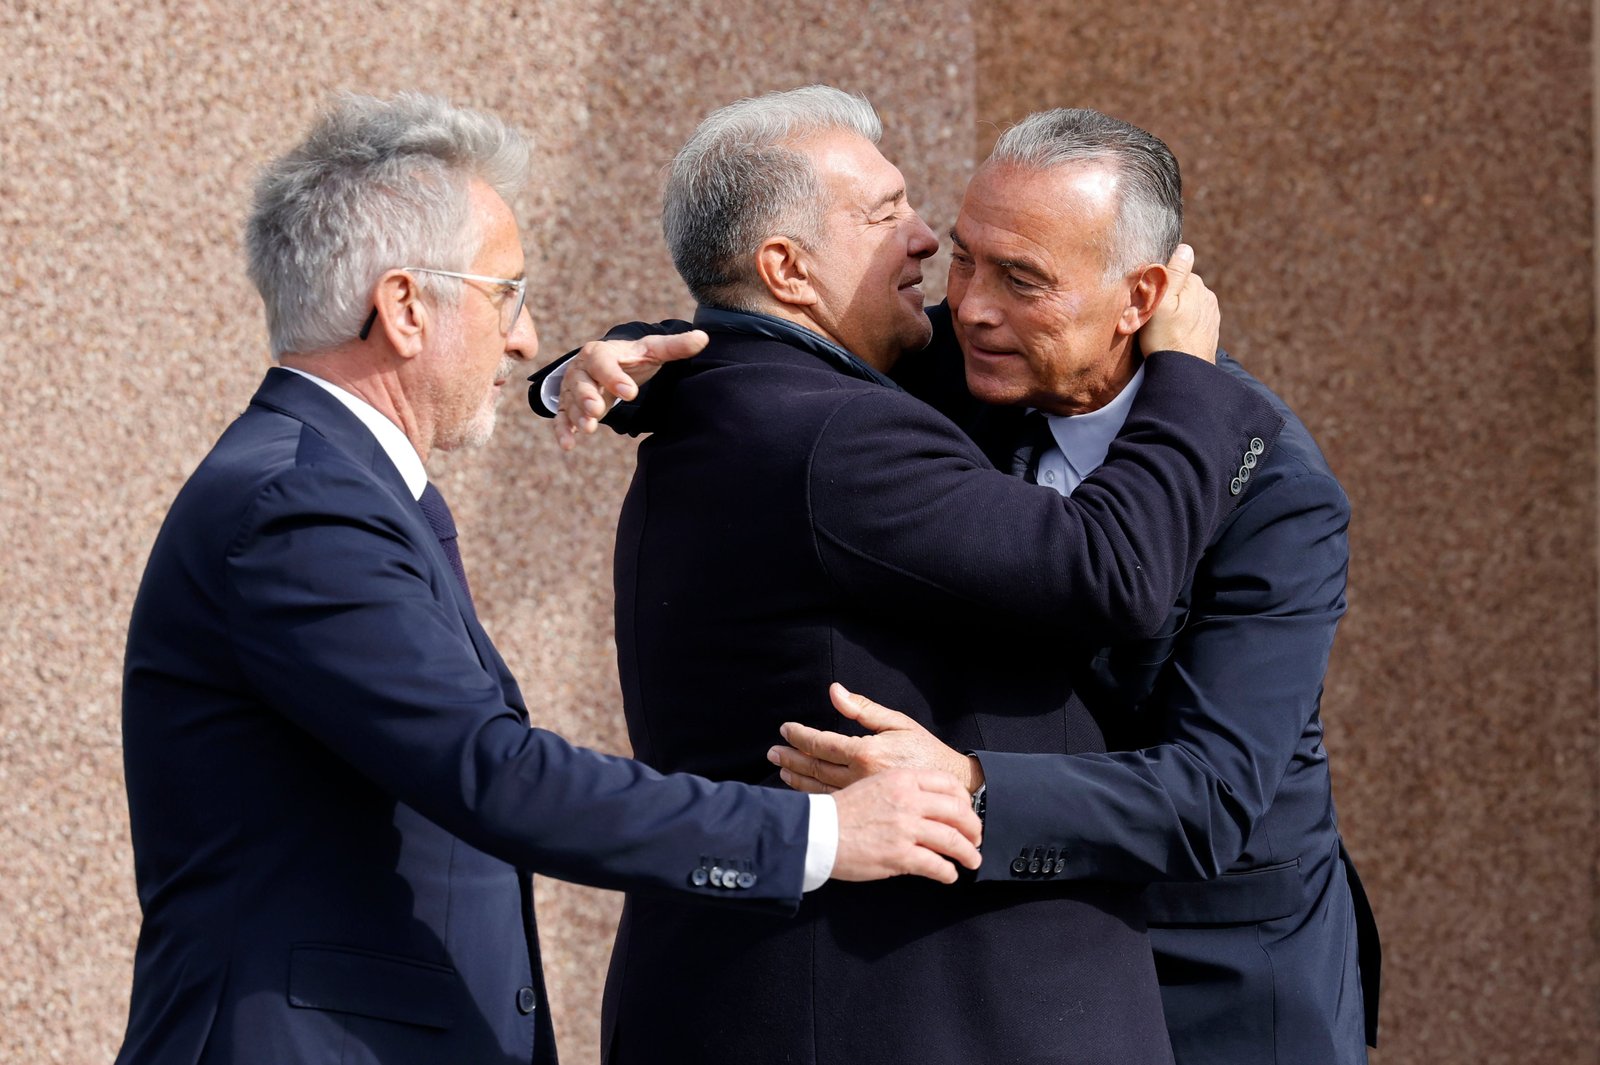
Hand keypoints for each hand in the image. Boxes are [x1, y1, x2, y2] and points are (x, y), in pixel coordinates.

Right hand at [554, 330, 708, 449]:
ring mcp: (572, 388)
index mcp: (601, 353)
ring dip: (577, 416)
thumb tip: (704, 338)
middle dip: (587, 396)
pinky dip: (562, 430)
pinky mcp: (568, 404)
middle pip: (581, 382)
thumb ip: (674, 347)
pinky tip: (568, 445)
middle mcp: (582, 369)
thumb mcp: (651, 350)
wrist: (606, 364)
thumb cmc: (631, 358)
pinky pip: (561, 416)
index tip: (630, 393)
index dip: (614, 377)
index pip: (604, 362)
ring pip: (571, 401)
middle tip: (597, 410)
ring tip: (588, 429)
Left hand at [768, 683, 982, 793]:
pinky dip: (813, 795)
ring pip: (819, 787)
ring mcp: (862, 795)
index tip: (785, 729)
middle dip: (791, 757)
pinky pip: (832, 801)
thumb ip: (863, 709)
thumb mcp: (897, 722)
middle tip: (772, 751)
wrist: (950, 785)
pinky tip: (802, 789)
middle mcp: (860, 775)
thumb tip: (835, 691)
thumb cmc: (925, 750)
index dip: (800, 736)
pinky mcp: (866, 808)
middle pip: (815, 766)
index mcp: (866, 752)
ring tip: (781, 769)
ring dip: (797, 777)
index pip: (821, 743)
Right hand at [829, 767, 981, 883]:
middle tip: (976, 839)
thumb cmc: (841, 811)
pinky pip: (936, 865)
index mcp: (902, 779)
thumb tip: (925, 805)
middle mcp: (908, 800)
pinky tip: (949, 875)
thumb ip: (901, 790)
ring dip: (968, 853)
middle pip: (958, 812)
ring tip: (972, 861)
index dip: (965, 801)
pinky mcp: (900, 855)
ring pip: (952, 839)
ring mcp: (905, 828)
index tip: (967, 812)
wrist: (816, 832)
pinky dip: (947, 872)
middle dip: (973, 828)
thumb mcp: (873, 785)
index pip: (948, 785)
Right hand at [1139, 244, 1218, 363]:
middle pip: (1180, 289)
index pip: (1173, 273)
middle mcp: (1208, 297)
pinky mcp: (1209, 332)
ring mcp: (1211, 315)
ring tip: (1160, 331)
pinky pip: (1191, 321)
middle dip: (1167, 298)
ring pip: (1186, 305)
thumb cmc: (1165, 339)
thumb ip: (1173, 273)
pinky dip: (1182, 326)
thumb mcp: (1161, 302)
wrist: (1184, 374)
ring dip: (1174, 313)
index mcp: (1196, 285)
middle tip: (1151, 318)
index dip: (1157, 285)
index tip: (1147, 301)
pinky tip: (1172, 338)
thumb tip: (1186, 248)